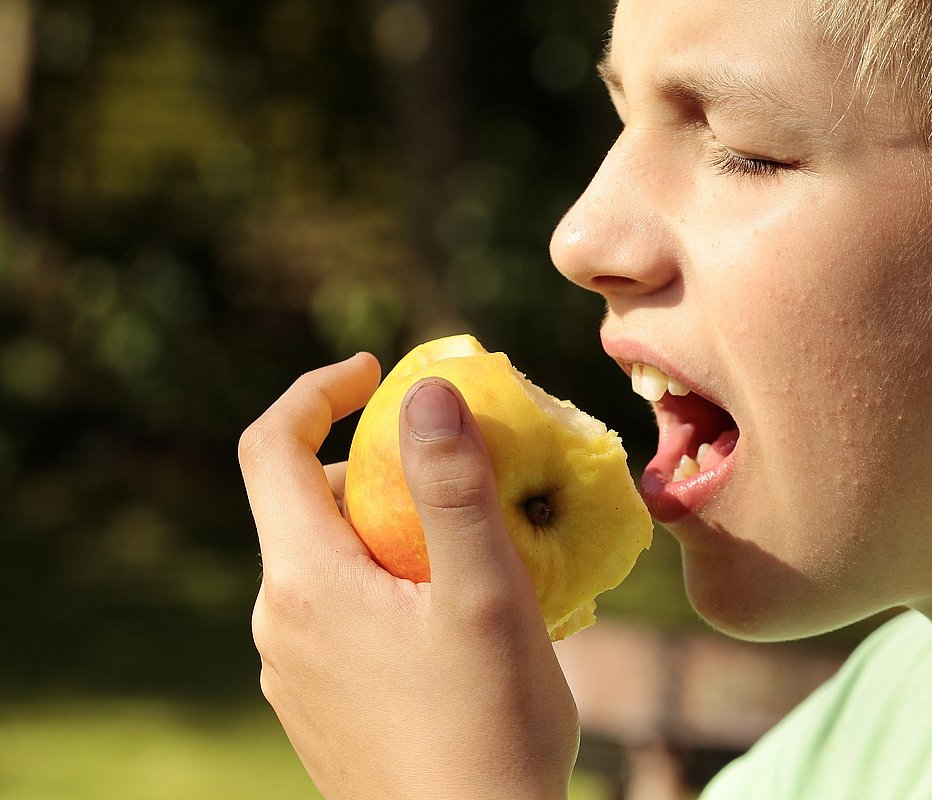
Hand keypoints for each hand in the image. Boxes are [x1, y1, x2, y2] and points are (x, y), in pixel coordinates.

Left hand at [240, 353, 579, 799]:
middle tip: (454, 467)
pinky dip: (383, 582)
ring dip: (384, 528)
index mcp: (305, 582)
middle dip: (372, 465)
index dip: (316, 390)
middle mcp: (279, 623)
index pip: (270, 448)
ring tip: (467, 548)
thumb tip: (427, 390)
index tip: (377, 372)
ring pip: (326, 562)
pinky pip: (337, 613)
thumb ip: (453, 486)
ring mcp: (293, 672)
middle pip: (304, 504)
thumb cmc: (488, 728)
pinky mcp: (318, 707)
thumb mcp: (485, 595)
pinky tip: (450, 618)